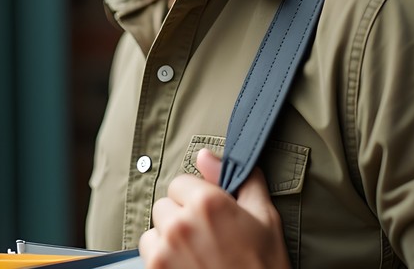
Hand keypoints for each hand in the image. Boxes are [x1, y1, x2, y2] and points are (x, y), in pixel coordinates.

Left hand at [138, 148, 289, 268]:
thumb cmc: (264, 266)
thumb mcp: (265, 218)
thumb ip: (239, 178)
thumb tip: (206, 155)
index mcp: (208, 202)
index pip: (180, 183)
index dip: (196, 199)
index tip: (210, 217)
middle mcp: (181, 222)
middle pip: (165, 205)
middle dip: (181, 217)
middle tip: (206, 238)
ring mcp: (165, 248)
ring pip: (155, 228)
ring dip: (169, 238)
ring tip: (196, 254)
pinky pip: (148, 250)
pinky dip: (161, 257)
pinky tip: (186, 265)